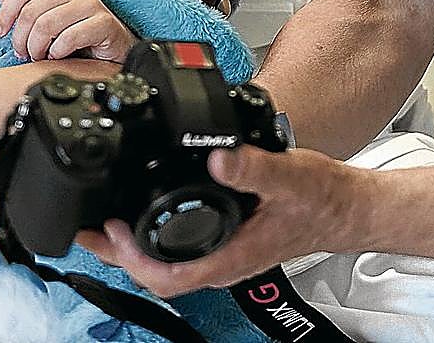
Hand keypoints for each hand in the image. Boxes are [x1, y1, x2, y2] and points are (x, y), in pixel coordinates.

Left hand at [0, 0, 135, 62]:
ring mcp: (91, 4)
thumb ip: (24, 3)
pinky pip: (70, 37)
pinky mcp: (104, 22)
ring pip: (47, 25)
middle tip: (23, 52)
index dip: (6, 12)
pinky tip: (58, 56)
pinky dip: (58, 52)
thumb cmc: (79, 34)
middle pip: (31, 11)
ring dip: (37, 47)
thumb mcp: (47, 17)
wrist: (113, 49)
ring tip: (40, 56)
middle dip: (21, 38)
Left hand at [75, 146, 363, 297]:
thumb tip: (219, 157)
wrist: (348, 207)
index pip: (168, 276)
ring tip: (101, 221)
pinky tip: (141, 213)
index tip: (110, 228)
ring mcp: (222, 253)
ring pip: (164, 263)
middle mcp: (222, 261)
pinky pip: (178, 248)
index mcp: (231, 255)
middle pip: (155, 273)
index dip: (131, 258)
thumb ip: (255, 166)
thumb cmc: (323, 198)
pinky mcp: (225, 239)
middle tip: (85, 226)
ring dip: (130, 246)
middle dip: (116, 253)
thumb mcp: (290, 175)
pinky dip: (151, 235)